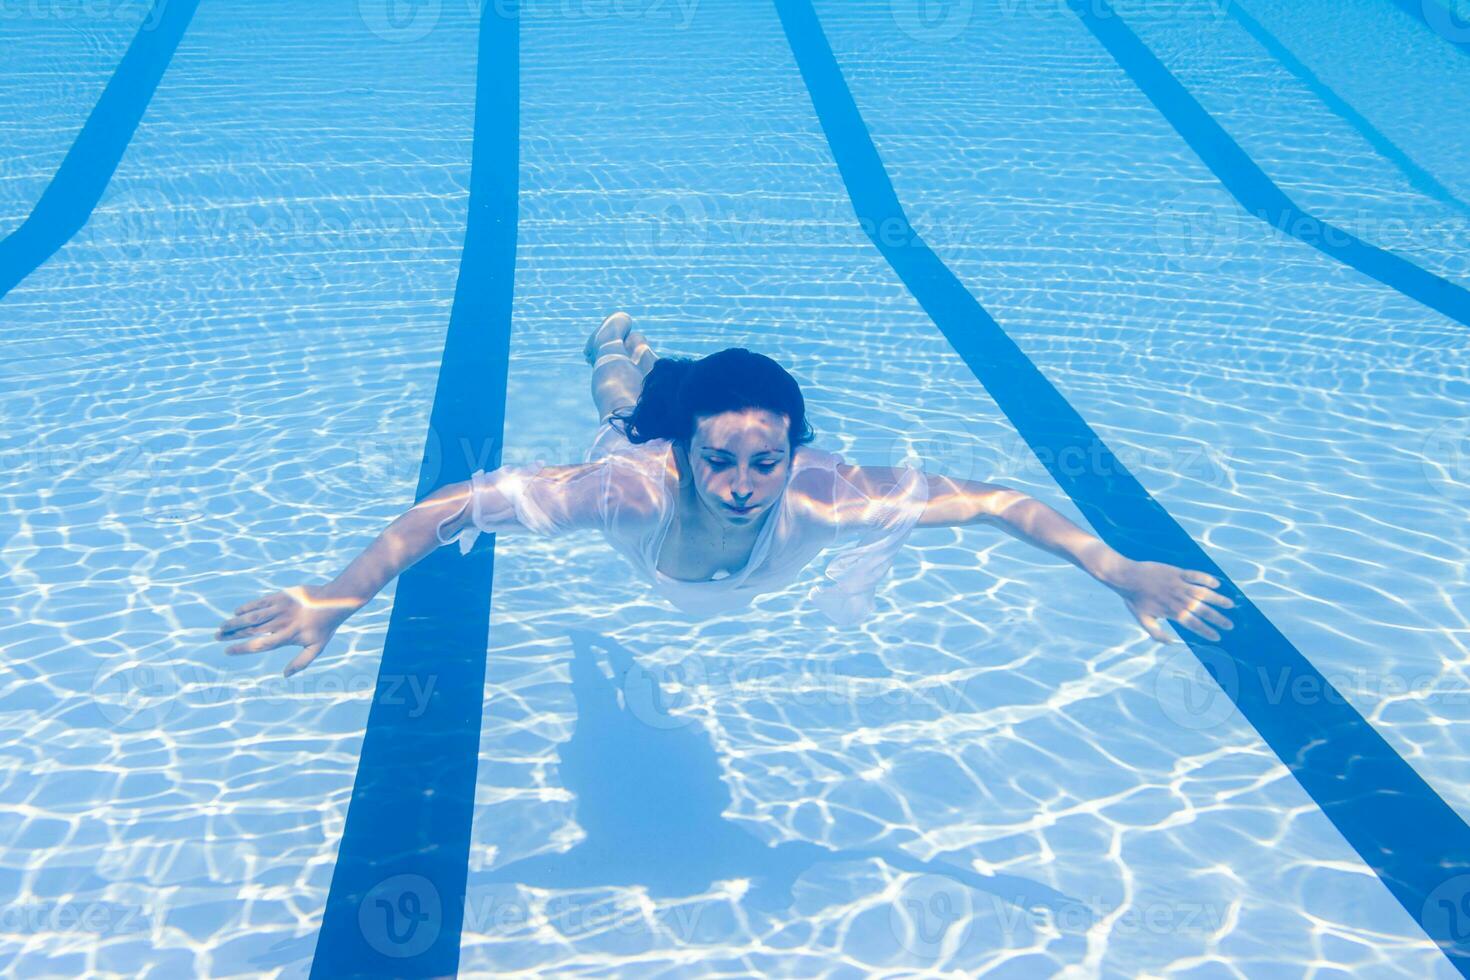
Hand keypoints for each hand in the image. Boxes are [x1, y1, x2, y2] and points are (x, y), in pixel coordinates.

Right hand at [215, 585, 363, 676]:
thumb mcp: (317, 647)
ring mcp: (279, 608)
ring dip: (235, 621)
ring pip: (252, 616)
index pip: (259, 645)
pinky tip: (237, 612)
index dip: (241, 648)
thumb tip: (285, 675)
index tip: (228, 651)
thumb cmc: (325, 626)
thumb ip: (301, 662)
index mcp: (287, 636)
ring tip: (222, 626)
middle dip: (231, 634)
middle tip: (217, 637)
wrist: (333, 600)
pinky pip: (259, 602)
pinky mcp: (280, 596)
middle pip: (250, 630)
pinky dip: (247, 607)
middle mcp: (280, 622)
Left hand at [1106, 560, 1234, 642]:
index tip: (1218, 637)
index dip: (1208, 632)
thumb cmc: (1134, 600)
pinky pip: (1196, 575)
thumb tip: (1171, 643)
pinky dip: (1207, 579)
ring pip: (1205, 593)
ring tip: (1231, 604)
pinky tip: (1216, 584)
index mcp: (1173, 613)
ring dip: (1219, 599)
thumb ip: (1157, 634)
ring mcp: (1180, 585)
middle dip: (1219, 619)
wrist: (1127, 577)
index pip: (1195, 625)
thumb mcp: (1143, 621)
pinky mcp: (1178, 572)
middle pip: (1204, 611)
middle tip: (1230, 625)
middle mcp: (1180, 600)